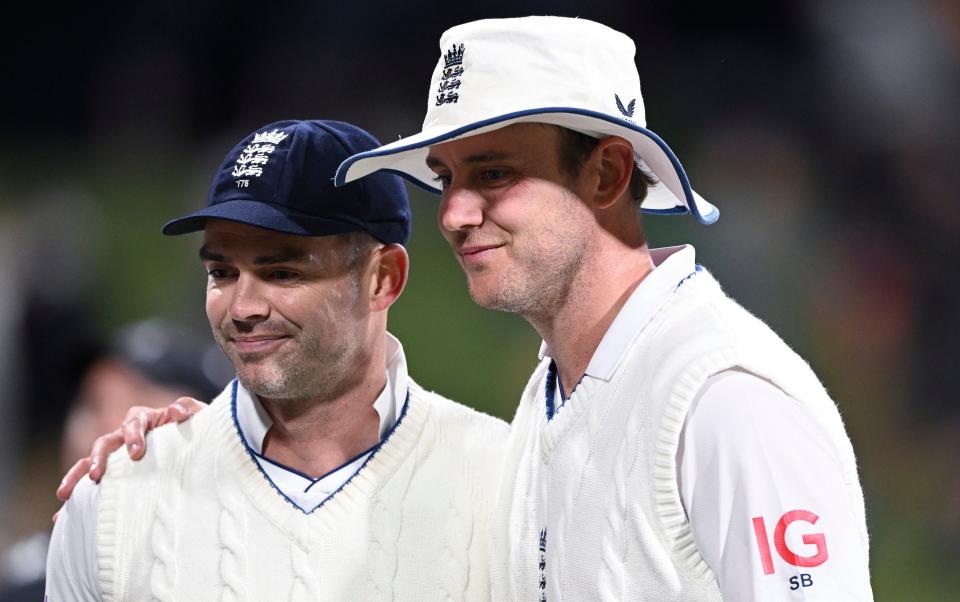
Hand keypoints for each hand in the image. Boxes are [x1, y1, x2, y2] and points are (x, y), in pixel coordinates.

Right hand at [55, 397, 203, 503]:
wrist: (198, 444)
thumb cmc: (196, 429)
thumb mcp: (198, 416)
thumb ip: (189, 409)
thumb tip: (175, 411)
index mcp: (145, 420)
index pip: (134, 423)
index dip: (133, 436)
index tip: (137, 453)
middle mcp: (125, 436)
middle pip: (106, 442)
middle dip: (99, 458)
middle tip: (96, 475)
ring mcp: (117, 455)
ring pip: (89, 461)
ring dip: (76, 476)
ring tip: (64, 494)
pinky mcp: (115, 474)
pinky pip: (90, 484)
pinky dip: (76, 498)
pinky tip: (61, 518)